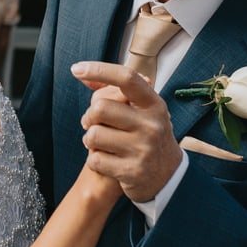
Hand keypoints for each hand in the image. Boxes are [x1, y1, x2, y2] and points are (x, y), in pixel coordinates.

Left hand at [71, 61, 182, 202]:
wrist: (169, 177)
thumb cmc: (147, 137)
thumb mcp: (142, 112)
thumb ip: (115, 93)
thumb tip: (84, 74)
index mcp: (154, 105)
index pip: (126, 79)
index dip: (99, 70)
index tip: (77, 69)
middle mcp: (151, 125)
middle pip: (101, 108)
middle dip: (89, 116)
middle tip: (92, 124)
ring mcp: (143, 149)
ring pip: (94, 135)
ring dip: (89, 140)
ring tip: (99, 144)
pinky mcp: (131, 171)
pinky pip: (95, 160)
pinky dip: (94, 160)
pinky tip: (106, 161)